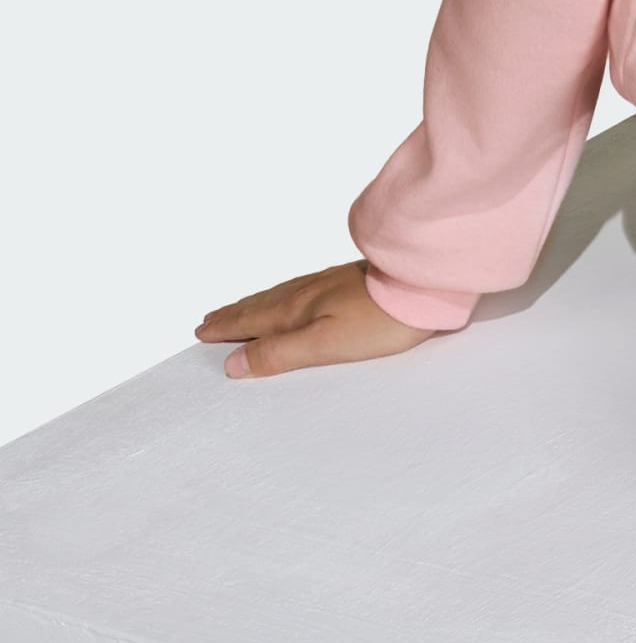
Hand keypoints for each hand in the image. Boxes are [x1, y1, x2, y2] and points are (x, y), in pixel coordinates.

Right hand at [194, 259, 434, 377]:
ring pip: (282, 294)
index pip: (252, 322)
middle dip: (234, 314)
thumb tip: (232, 362)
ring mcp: (331, 283)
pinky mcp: (352, 280)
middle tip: (210, 319)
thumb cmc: (379, 318)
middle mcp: (309, 292)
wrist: (426, 282)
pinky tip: (295, 295)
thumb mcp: (324, 345)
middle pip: (262, 305)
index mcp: (298, 310)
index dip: (226, 328)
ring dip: (257, 303)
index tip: (201, 331)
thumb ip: (279, 354)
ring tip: (242, 308)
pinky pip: (303, 289)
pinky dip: (284, 295)